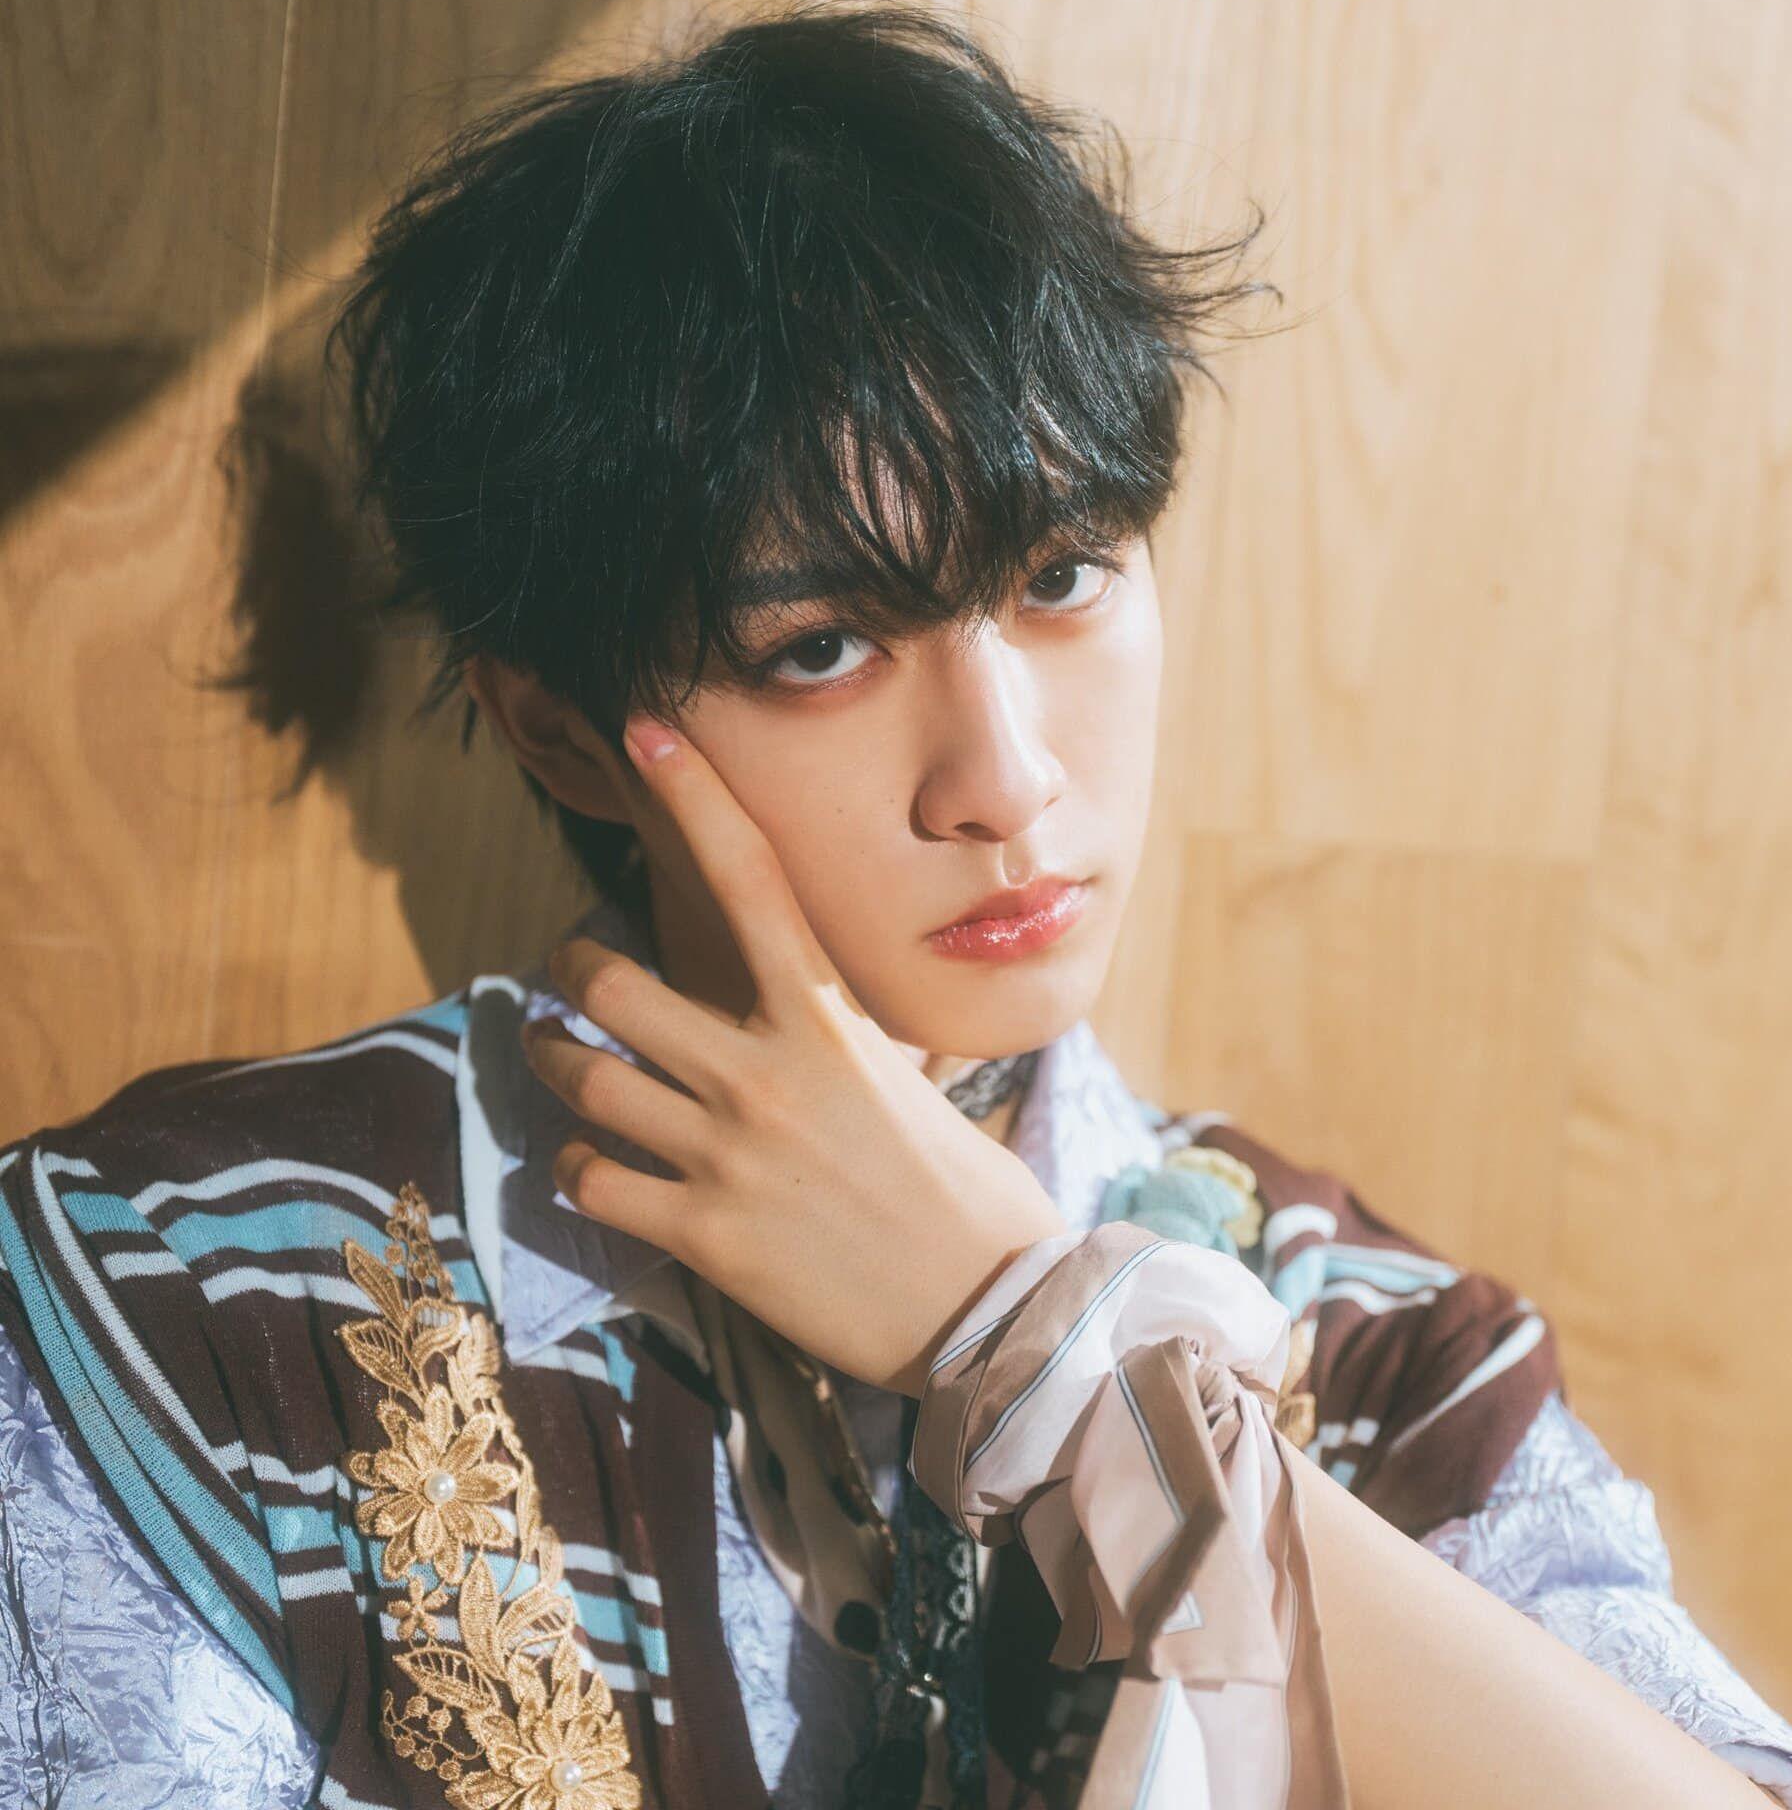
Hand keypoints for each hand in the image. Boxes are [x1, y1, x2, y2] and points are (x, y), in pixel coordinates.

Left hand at [520, 715, 1071, 1395]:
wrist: (991, 1307)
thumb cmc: (961, 1189)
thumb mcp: (907, 1082)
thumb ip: (836, 1039)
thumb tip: (804, 1010)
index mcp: (826, 1020)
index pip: (750, 881)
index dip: (694, 797)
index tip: (647, 732)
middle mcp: (765, 1073)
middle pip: (612, 986)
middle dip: (570, 973)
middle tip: (569, 982)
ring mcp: (728, 1155)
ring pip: (581, 1081)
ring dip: (552, 1064)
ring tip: (554, 1060)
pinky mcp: (705, 1237)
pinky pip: (589, 1185)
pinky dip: (577, 1173)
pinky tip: (595, 1172)